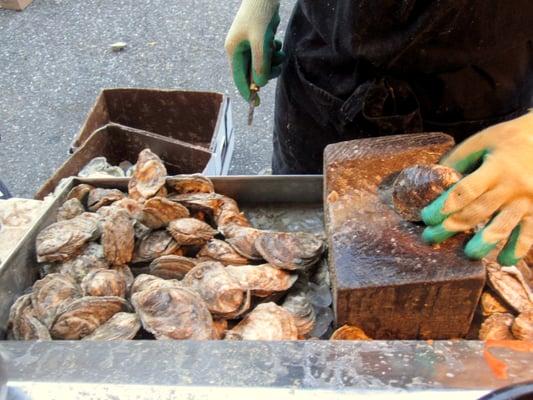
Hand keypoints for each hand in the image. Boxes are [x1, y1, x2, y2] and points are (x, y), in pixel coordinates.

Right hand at [225, 0, 284, 103]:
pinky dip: (274, 53)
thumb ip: (260, 63)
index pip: (239, 78)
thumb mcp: (261, 40)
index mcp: (234, 51)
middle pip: (252, 73)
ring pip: (262, 65)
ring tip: (279, 52)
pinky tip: (277, 43)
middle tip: (278, 66)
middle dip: (266, 72)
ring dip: (273, 62)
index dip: (248, 92)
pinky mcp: (258, 40)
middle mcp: (239, 50)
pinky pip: (266, 55)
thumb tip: (260, 84)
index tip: (256, 104)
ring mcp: (249, 45)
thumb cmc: (260, 14)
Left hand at [421, 112, 532, 264]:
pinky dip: (518, 248)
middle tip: (431, 238)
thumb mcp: (482, 142)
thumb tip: (432, 181)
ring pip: (503, 226)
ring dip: (484, 242)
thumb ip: (458, 160)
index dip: (443, 206)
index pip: (465, 191)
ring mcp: (527, 200)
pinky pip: (529, 232)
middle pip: (478, 211)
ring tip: (469, 254)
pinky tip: (505, 261)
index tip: (426, 217)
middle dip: (452, 227)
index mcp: (495, 168)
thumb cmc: (508, 140)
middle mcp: (511, 186)